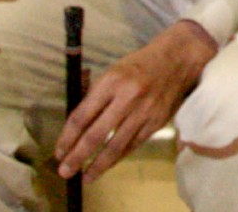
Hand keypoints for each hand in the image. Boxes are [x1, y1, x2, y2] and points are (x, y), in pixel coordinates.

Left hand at [56, 19, 216, 182]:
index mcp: (111, 81)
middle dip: (77, 156)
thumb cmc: (139, 65)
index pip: (83, 115)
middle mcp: (127, 98)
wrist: (178, 60)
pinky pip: (133, 145)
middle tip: (65, 172)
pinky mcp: (156, 122)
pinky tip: (107, 165)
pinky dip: (118, 157)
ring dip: (98, 165)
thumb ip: (94, 95)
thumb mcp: (113, 71)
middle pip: (96, 134)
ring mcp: (143, 112)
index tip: (59, 152)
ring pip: (116, 146)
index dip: (68, 137)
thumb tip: (75, 124)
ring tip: (86, 177)